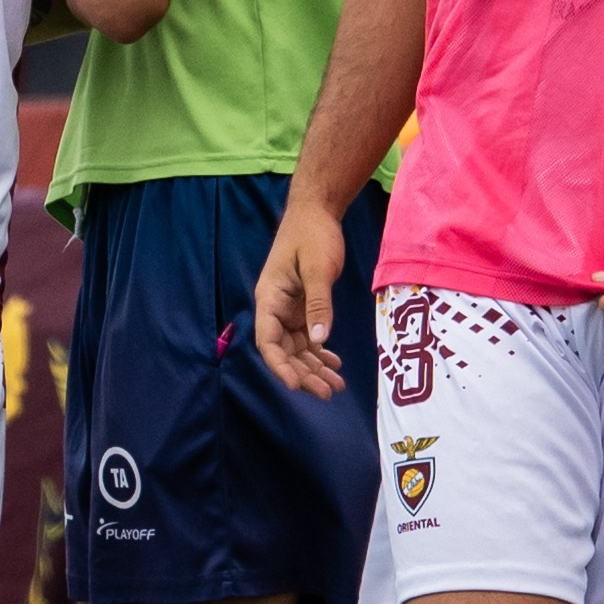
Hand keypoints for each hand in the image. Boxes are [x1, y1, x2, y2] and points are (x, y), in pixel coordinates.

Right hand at [255, 194, 347, 398]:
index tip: (295, 385)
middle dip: (303, 373)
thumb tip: (319, 340)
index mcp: (270, 299)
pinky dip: (320, 351)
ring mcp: (289, 309)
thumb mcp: (317, 269)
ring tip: (335, 386)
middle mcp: (276, 308)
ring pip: (297, 348)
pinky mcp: (303, 306)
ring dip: (313, 368)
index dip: (280, 366)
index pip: (268, 341)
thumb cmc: (312, 234)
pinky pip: (308, 336)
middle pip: (284, 351)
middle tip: (327, 392)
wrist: (316, 211)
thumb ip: (318, 305)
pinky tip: (334, 364)